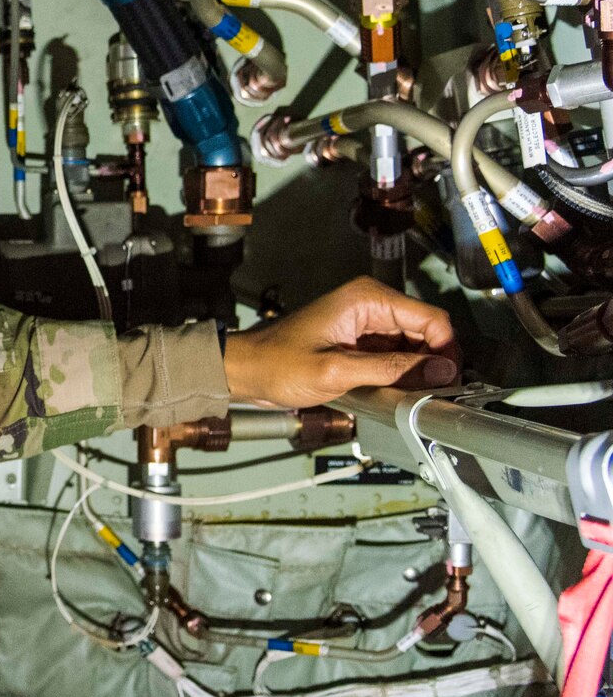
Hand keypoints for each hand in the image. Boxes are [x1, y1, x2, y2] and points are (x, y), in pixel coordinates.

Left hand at [223, 277, 459, 408]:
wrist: (246, 370)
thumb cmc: (280, 366)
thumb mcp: (338, 371)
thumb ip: (392, 369)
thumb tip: (442, 370)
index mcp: (367, 299)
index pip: (431, 319)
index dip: (446, 350)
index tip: (449, 381)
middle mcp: (371, 304)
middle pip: (426, 332)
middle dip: (434, 362)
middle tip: (434, 395)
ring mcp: (366, 322)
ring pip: (414, 345)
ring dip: (418, 370)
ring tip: (414, 397)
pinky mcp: (361, 341)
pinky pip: (395, 354)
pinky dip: (402, 372)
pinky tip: (398, 392)